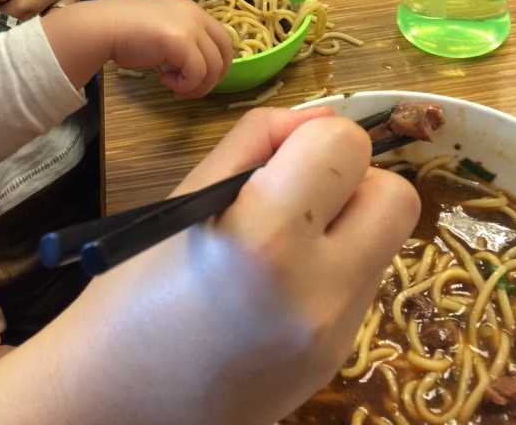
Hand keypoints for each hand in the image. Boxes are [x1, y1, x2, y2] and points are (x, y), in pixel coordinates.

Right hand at [41, 0, 232, 96]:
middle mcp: (196, 14)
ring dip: (196, 85)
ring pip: (213, 66)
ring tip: (173, 86)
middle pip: (225, 53)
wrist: (104, 27)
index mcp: (194, 10)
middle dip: (212, 78)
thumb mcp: (163, 33)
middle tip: (189, 89)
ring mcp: (190, 26)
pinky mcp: (181, 41)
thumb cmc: (127, 32)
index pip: (223, 39)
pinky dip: (185, 84)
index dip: (215, 64)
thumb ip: (183, 45)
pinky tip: (164, 81)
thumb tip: (193, 71)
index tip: (194, 78)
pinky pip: (197, 72)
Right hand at [69, 108, 419, 424]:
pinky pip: (363, 282)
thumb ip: (258, 140)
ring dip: (347, 223)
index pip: (346, 145)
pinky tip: (281, 284)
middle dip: (353, 179)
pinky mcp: (341, 361)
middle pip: (395, 195)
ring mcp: (337, 335)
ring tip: (282, 240)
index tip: (280, 156)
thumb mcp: (187, 193)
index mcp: (268, 237)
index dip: (314, 137)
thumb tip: (321, 118)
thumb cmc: (134, 289)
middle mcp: (319, 291)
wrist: (120, 402)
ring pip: (385, 239)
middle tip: (297, 192)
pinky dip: (335, 265)